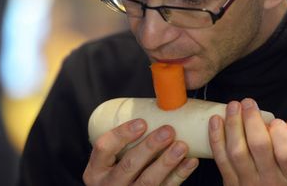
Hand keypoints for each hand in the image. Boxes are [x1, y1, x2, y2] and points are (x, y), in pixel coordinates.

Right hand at [83, 119, 198, 184]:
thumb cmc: (118, 170)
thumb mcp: (110, 159)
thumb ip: (125, 142)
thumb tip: (157, 109)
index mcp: (96, 169)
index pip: (103, 148)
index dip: (122, 134)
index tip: (142, 122)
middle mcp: (109, 184)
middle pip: (128, 165)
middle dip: (150, 147)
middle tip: (168, 130)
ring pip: (148, 181)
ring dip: (167, 162)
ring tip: (182, 146)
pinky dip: (179, 175)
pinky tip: (190, 162)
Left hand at [208, 98, 286, 185]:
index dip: (280, 133)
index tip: (276, 121)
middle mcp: (271, 181)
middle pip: (259, 147)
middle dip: (251, 120)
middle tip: (248, 103)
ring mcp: (249, 183)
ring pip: (237, 151)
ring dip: (233, 125)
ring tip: (233, 106)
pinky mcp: (231, 183)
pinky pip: (221, 159)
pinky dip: (216, 138)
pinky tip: (216, 121)